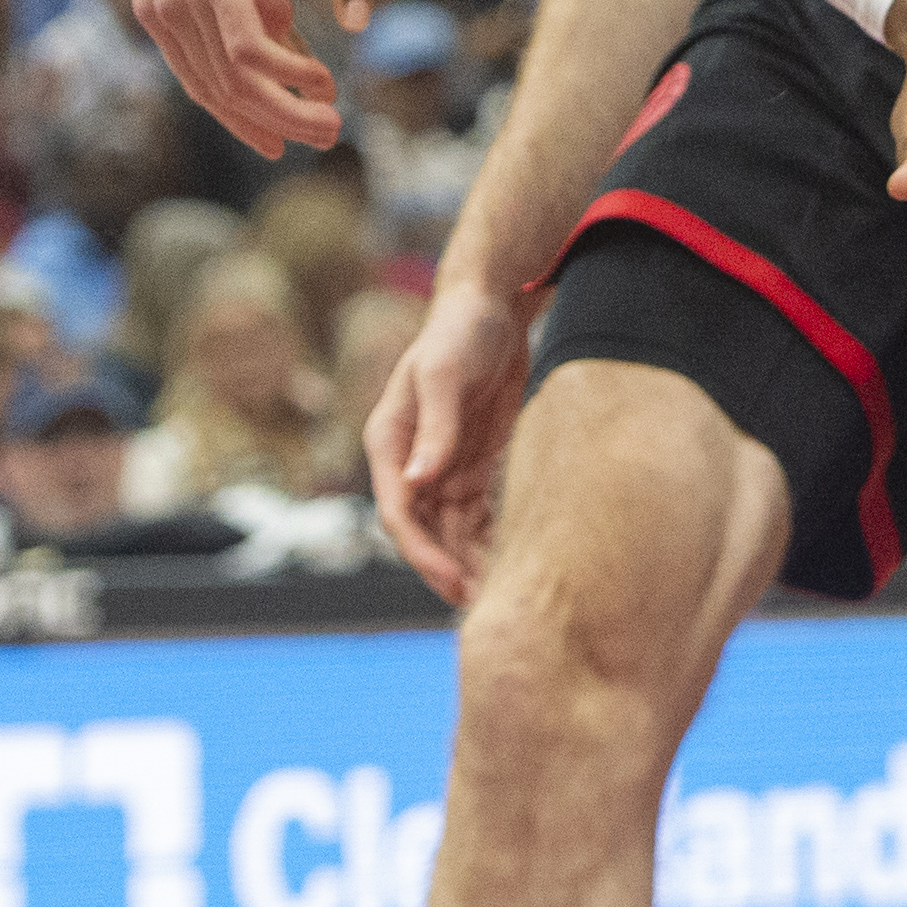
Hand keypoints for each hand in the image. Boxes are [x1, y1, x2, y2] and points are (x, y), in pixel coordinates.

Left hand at [137, 0, 397, 157]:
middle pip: (214, 88)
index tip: (280, 136)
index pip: (201, 72)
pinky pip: (245, 50)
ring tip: (331, 122)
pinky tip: (321, 79)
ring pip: (232, 79)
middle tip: (317, 140)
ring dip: (286, 109)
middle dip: (267, 122)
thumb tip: (278, 30)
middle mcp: (164, 2)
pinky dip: (285, 74)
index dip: (243, 110)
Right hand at [364, 284, 531, 604]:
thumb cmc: (458, 332)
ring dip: (471, 559)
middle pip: (424, 530)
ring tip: (505, 589)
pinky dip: (491, 536)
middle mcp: (411, 461)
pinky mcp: (472, 463)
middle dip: (449, 566)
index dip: (421, 551)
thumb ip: (434, 427)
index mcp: (389, 443)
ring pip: (451, 528)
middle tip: (485, 601)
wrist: (490, 306)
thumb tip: (418, 483)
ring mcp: (441, 465)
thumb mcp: (443, 373)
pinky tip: (517, 556)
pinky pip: (477, 513)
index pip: (397, 512)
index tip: (450, 580)